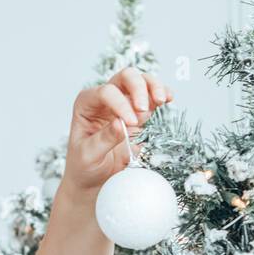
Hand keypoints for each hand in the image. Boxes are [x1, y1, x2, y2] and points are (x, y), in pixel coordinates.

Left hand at [60, 67, 172, 200]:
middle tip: (143, 110)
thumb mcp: (89, 156)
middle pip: (124, 77)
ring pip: (141, 81)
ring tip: (161, 101)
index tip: (130, 123)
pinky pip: (151, 97)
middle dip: (138, 87)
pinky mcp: (137, 112)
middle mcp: (104, 98)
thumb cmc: (85, 165)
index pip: (106, 92)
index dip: (120, 104)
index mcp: (86, 104)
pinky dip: (162, 93)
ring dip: (153, 87)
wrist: (94, 177)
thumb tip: (121, 123)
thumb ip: (104, 139)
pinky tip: (168, 98)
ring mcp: (122, 103)